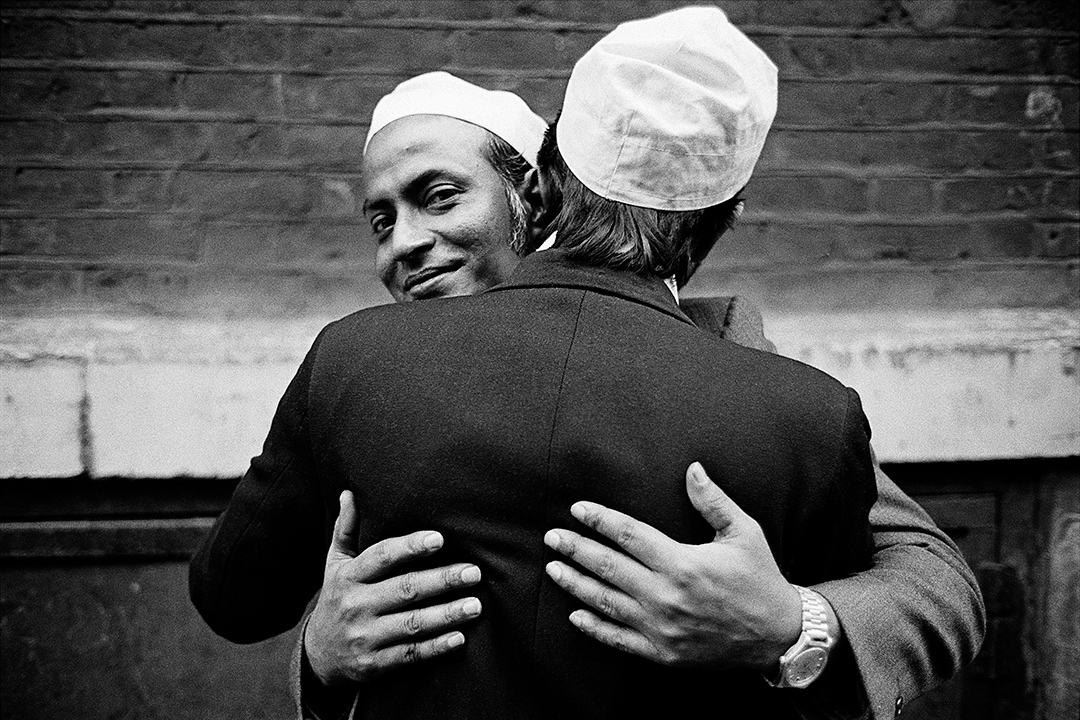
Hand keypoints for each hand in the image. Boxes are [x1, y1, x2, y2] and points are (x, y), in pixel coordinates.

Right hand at [305, 490, 482, 686]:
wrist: (317, 656)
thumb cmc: (339, 598)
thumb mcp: (336, 565)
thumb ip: (346, 530)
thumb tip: (349, 492)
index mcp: (349, 576)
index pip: (381, 557)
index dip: (410, 547)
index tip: (439, 539)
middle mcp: (355, 606)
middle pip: (404, 590)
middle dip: (441, 581)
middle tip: (474, 572)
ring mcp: (364, 637)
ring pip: (410, 625)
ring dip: (446, 615)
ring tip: (476, 606)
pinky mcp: (373, 665)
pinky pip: (408, 656)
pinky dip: (434, 648)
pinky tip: (459, 638)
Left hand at [544, 462, 802, 672]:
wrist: (779, 636)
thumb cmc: (760, 579)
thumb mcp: (743, 533)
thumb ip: (712, 501)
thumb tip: (692, 468)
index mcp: (682, 563)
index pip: (628, 534)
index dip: (599, 519)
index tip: (578, 509)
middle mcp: (666, 596)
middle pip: (608, 567)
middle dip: (576, 549)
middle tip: (552, 537)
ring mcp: (661, 628)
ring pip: (606, 602)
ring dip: (576, 584)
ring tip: (553, 569)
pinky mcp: (662, 652)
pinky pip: (619, 639)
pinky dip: (594, 627)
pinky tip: (575, 614)